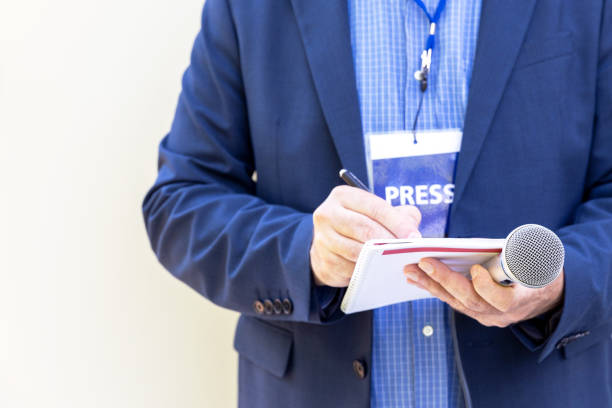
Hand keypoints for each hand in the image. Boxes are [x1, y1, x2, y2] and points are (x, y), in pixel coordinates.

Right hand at [311, 186, 421, 286]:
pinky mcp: (324, 262)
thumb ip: (398, 214)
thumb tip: (412, 230)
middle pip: (364, 228)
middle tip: (407, 250)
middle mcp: (327, 214)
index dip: (397, 222)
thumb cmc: (358, 225)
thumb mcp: (375, 212)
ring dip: (380, 258)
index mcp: (343, 196)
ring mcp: (322, 239)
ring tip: (397, 260)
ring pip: (357, 251)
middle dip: (389, 240)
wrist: (328, 245)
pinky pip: (351, 269)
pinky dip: (367, 270)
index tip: (414, 236)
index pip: (375, 207)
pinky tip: (379, 270)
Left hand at [403, 258, 563, 326]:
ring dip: (432, 285)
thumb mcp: (542, 258)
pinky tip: (418, 277)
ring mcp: (490, 316)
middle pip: (470, 301)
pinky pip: (454, 301)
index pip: (502, 300)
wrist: (550, 292)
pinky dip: (436, 288)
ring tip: (410, 271)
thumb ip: (525, 254)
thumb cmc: (543, 268)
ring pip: (457, 302)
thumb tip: (506, 247)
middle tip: (423, 263)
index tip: (475, 270)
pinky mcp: (478, 312)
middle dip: (444, 280)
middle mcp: (504, 313)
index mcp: (524, 299)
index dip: (487, 287)